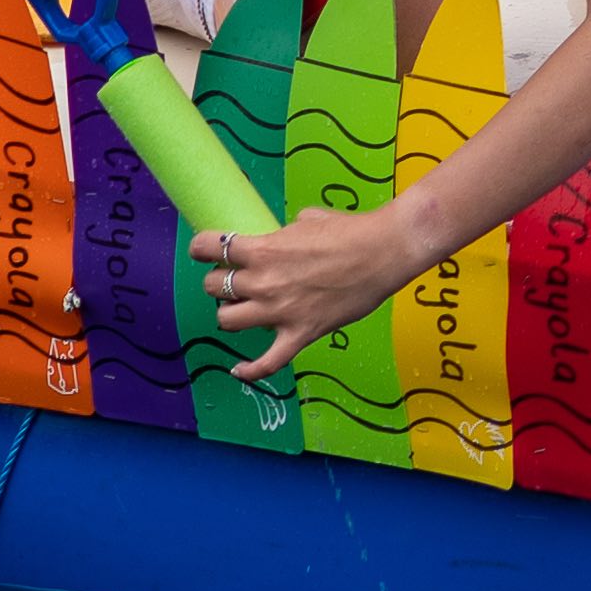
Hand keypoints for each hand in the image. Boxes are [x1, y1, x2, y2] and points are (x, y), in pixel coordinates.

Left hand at [201, 199, 436, 382]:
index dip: (203, 248)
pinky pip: (266, 363)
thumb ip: (288, 232)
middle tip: (238, 278)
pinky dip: (249, 370)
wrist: (388, 249)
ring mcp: (279, 311)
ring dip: (231, 313)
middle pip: (213, 287)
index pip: (208, 248)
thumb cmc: (354, 230)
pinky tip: (239, 369)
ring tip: (245, 308)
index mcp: (263, 249)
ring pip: (226, 320)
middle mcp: (263, 282)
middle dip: (221, 281)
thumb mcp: (311, 220)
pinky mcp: (300, 333)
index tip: (207, 250)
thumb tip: (287, 236)